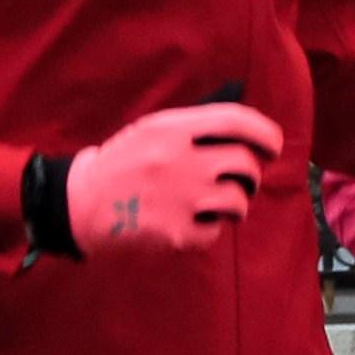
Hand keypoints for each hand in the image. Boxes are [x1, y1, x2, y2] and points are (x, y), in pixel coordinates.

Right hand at [60, 100, 280, 253]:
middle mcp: (180, 161)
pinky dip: (210, 228)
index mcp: (172, 129)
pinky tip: (191, 222)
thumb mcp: (152, 131)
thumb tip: (244, 128)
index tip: (273, 145)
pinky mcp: (177, 233)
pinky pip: (216, 231)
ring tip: (222, 204)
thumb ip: (194, 128)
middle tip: (245, 180)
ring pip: (239, 200)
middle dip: (253, 173)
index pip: (236, 121)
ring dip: (238, 202)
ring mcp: (181, 200)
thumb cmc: (123, 164)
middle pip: (245, 162)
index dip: (265, 132)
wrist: (81, 204)